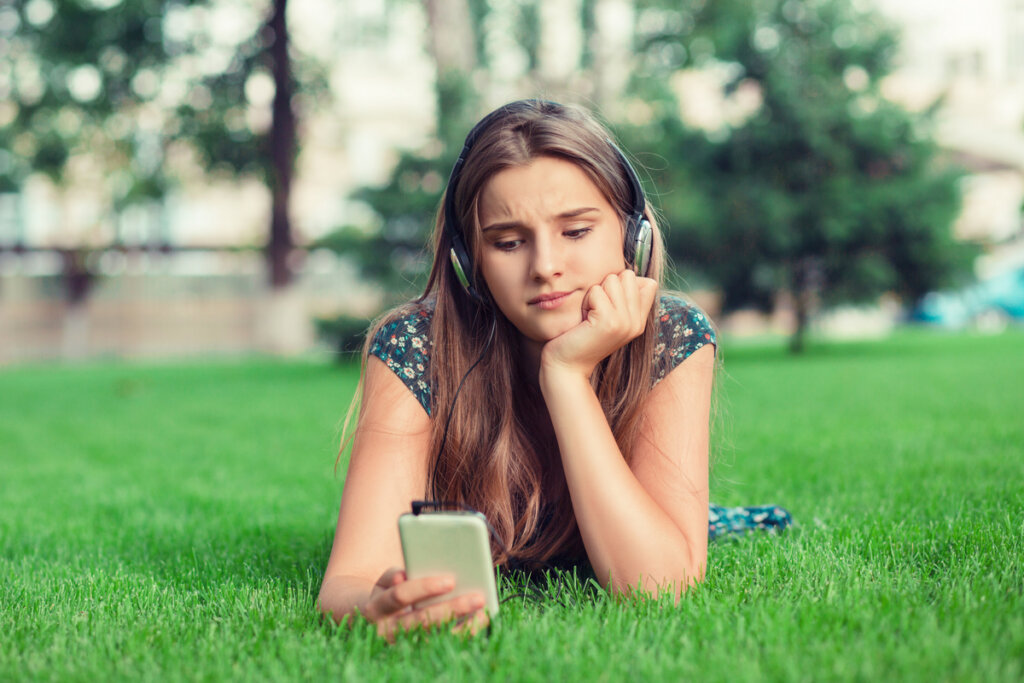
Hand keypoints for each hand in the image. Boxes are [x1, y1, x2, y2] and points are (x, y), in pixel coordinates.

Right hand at [361, 567, 489, 642]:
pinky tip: (480, 620)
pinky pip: (444, 646)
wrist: (373, 621)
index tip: (451, 580)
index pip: (399, 596)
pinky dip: (464, 634)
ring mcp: (402, 645)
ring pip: (436, 639)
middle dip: (452, 608)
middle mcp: (387, 631)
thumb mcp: (385, 581)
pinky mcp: (418, 653)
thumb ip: (395, 574)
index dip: (424, 588)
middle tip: (478, 597)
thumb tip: (404, 574)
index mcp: (376, 608)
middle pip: (422, 621)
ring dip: (463, 626)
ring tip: (484, 611)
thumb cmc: (387, 592)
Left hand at [540, 270, 657, 378]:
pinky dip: (585, 302)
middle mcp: (637, 322)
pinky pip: (596, 291)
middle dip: (606, 287)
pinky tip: (584, 321)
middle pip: (627, 276)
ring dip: (594, 294)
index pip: (648, 283)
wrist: (567, 366)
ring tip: (589, 317)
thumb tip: (634, 275)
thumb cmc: (581, 337)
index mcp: (640, 321)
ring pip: (612, 280)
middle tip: (595, 312)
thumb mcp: (609, 317)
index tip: (607, 308)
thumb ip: (623, 298)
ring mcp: (626, 322)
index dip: (621, 286)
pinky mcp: (609, 322)